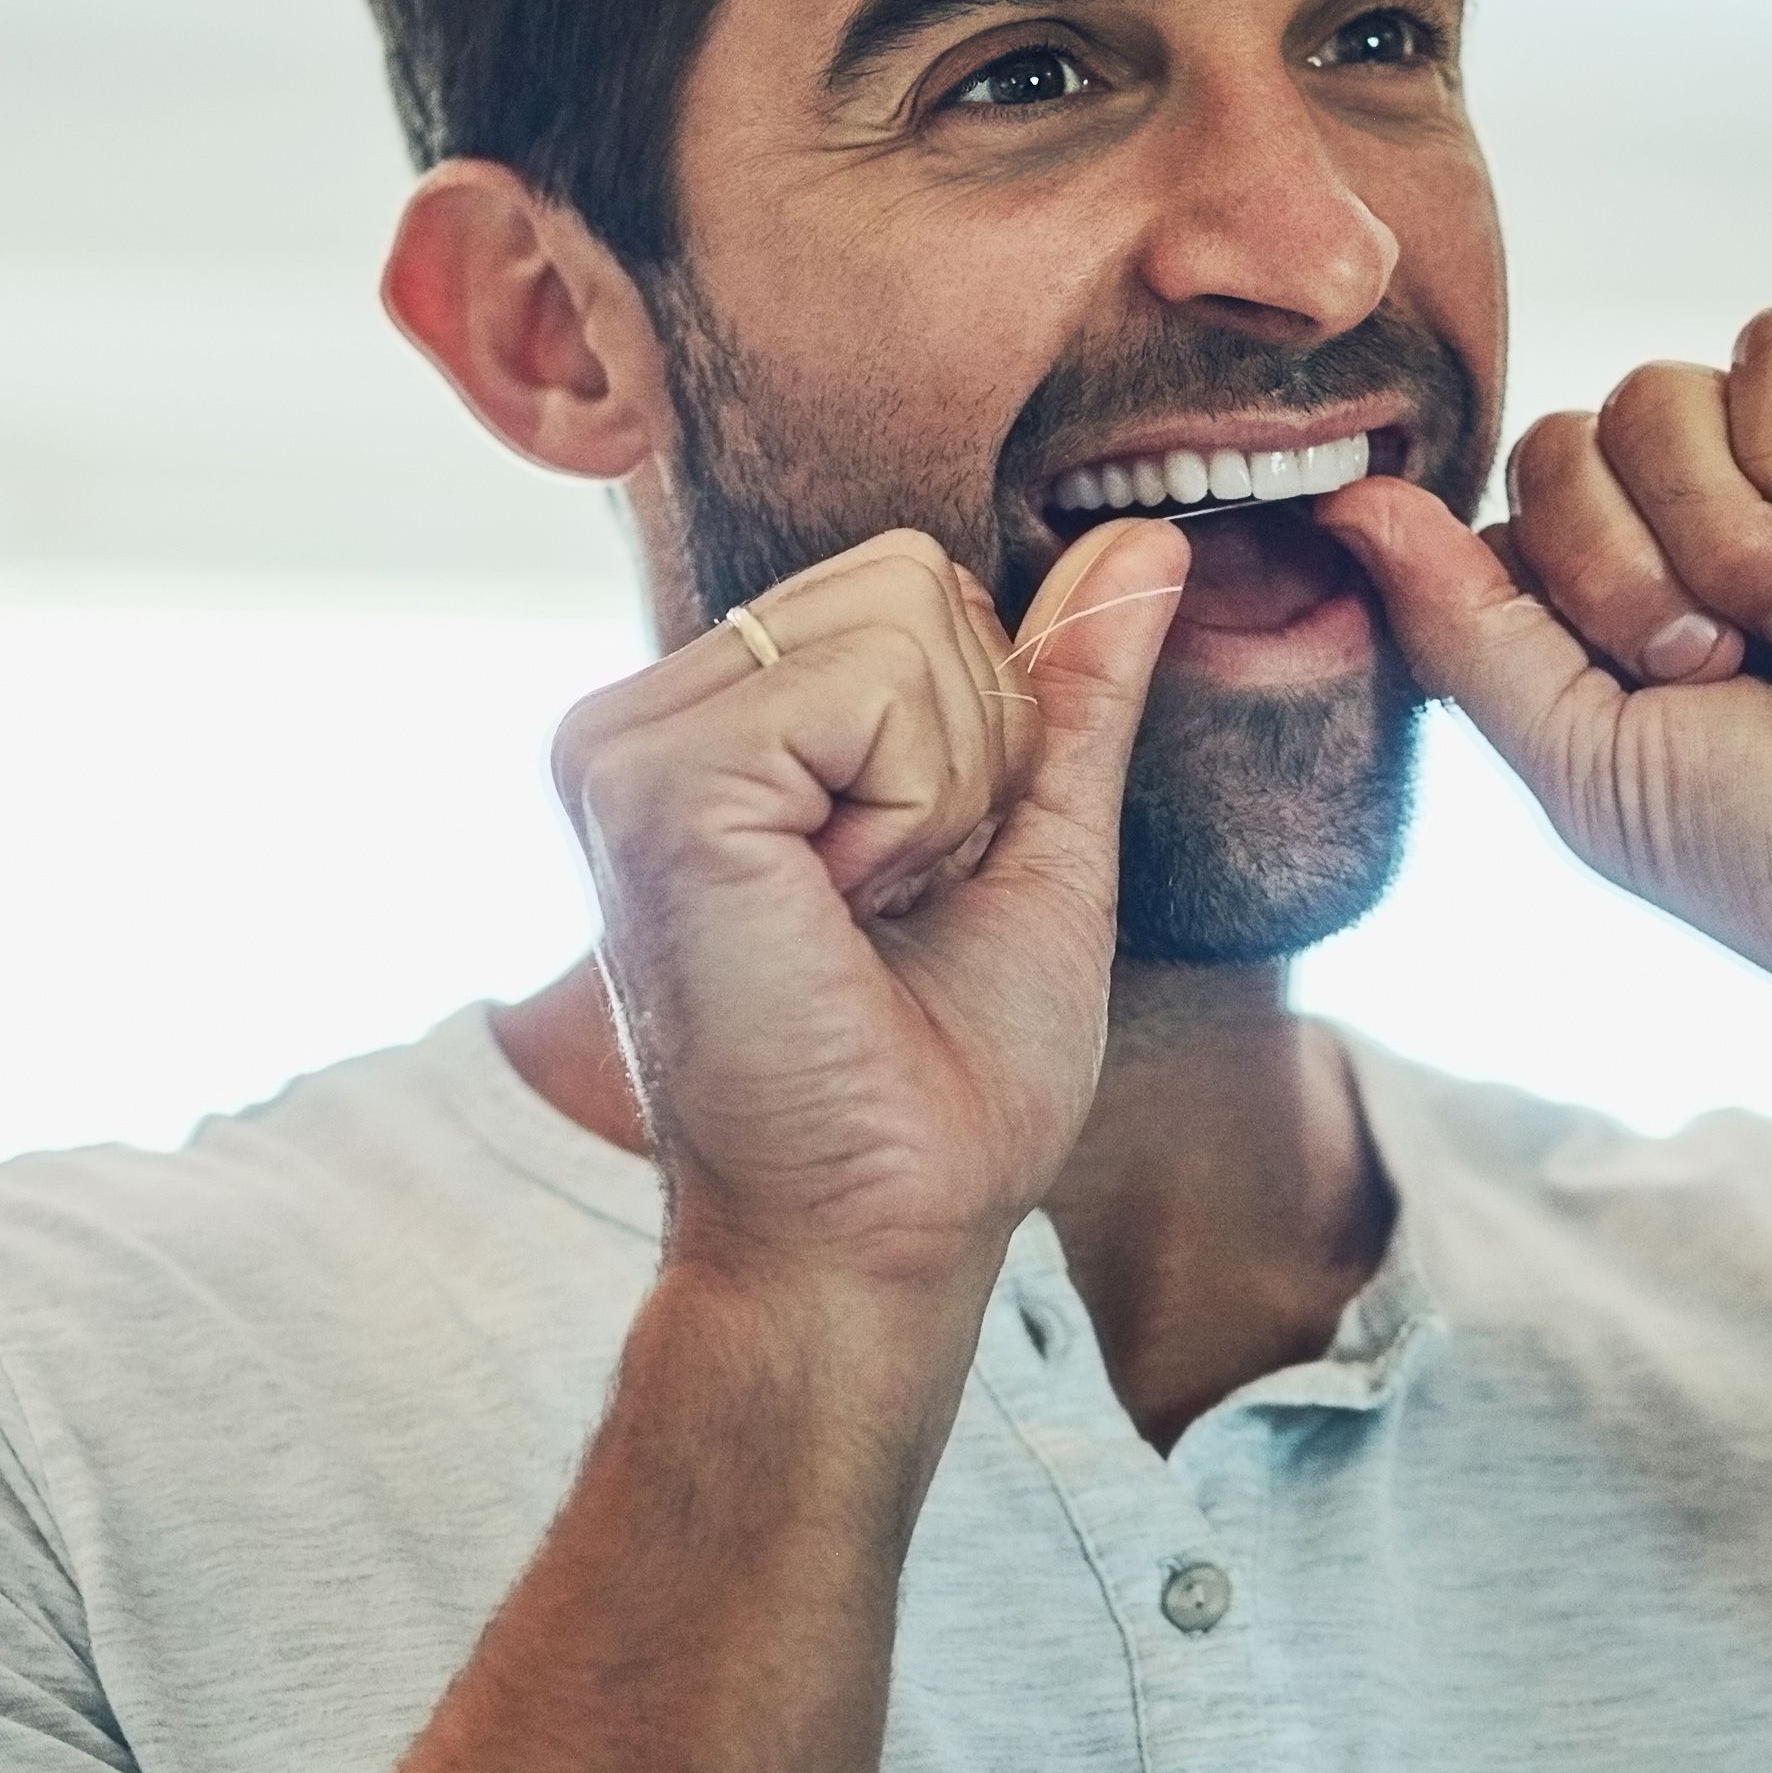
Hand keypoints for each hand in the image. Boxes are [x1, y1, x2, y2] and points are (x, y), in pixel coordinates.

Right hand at [551, 519, 1188, 1315]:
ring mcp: (625, 742)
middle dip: (968, 748)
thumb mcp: (1036, 848)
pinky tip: (836, 912)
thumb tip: (1145, 535)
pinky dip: (910, 810)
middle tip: (892, 903)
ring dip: (942, 785)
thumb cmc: (943, 1083)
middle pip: (910, 578)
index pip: (909, 585)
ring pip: (899, 615)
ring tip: (860, 913)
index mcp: (714, 725)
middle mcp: (643, 717)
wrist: (877, 1237)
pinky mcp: (647, 781)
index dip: (980, 733)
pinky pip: (867, 684)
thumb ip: (1072, 689)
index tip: (917, 884)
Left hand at [1317, 309, 1771, 1118]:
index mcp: (1624, 615)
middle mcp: (1706, 532)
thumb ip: (1458, 623)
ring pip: (1661, 391)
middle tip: (1721, 667)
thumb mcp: (1577, 757)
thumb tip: (1344, 501)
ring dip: (1719, 534)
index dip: (1542, 584)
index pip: (1507, 512)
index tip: (1632, 687)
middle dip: (1620, 568)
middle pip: (1565, 440)